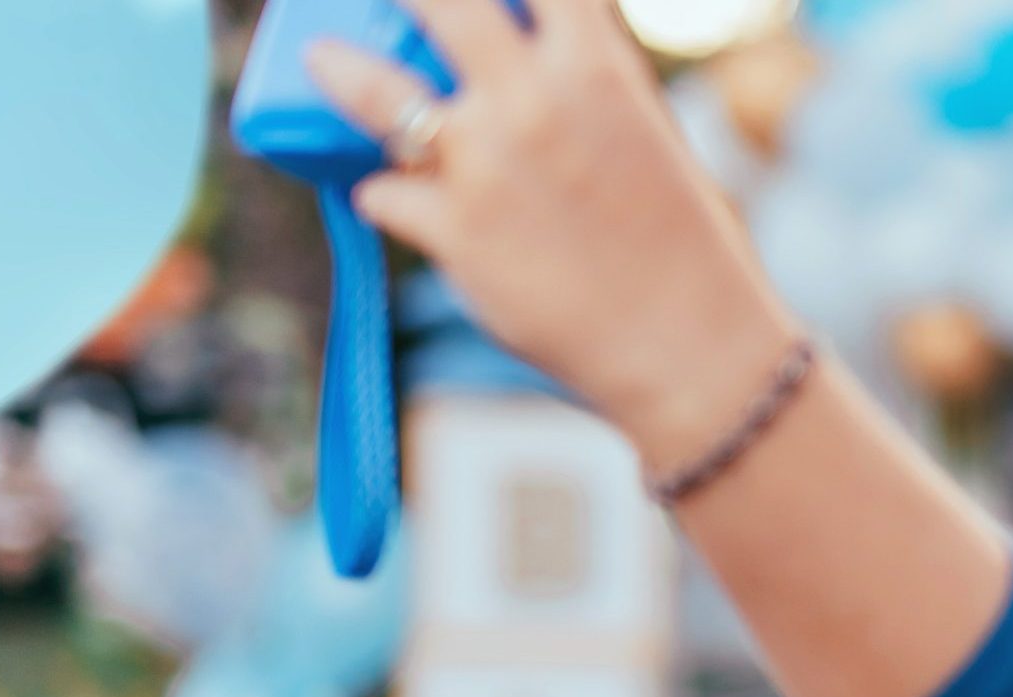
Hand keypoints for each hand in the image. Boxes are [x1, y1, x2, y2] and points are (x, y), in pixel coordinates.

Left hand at [303, 0, 796, 454]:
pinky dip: (386, 195)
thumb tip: (539, 57)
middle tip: (388, 2)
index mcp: (597, 63)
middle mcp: (534, 97)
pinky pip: (383, 192)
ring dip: (338, 69)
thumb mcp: (653, 134)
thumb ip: (592, 84)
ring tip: (324, 60)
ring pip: (373, 89)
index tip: (458, 0)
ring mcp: (485, 162)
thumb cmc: (688, 244)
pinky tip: (395, 201)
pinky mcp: (454, 231)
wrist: (689, 346)